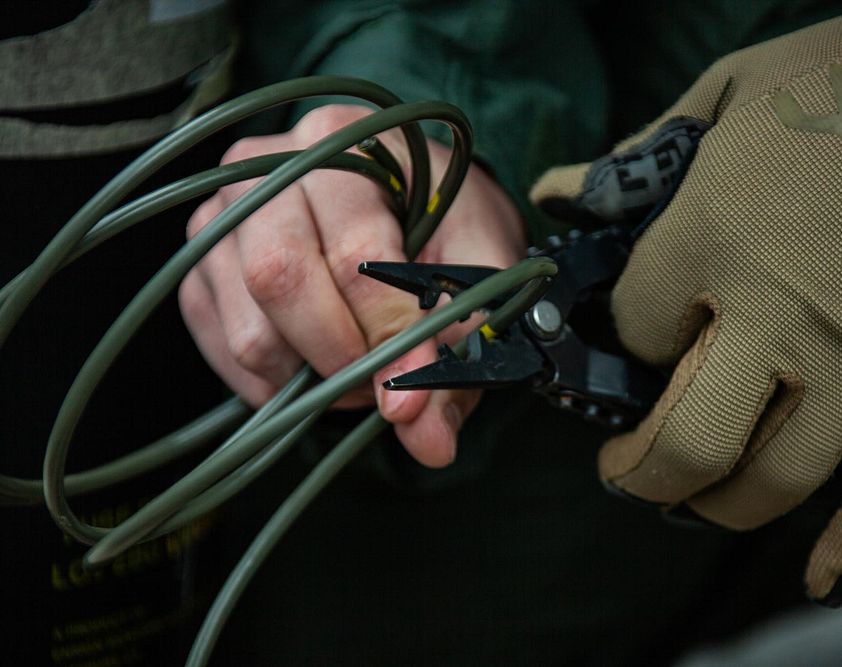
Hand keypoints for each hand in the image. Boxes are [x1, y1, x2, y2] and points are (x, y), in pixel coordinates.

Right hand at [180, 105, 524, 466]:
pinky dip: (274, 382)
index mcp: (347, 142)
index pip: (355, 253)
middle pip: (279, 280)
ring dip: (310, 378)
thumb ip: (460, 350)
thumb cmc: (449, 225)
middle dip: (340, 358)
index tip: (415, 393)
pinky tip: (316, 368)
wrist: (414, 198)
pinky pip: (222, 347)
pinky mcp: (201, 263)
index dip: (388, 335)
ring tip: (360, 370)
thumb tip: (428, 438)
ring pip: (249, 330)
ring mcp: (223, 214)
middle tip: (383, 386)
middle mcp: (267, 166)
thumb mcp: (478, 271)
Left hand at [531, 9, 841, 601]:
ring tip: (696, 496)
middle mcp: (777, 322)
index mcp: (712, 242)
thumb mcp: (724, 96)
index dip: (627, 335)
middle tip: (621, 468)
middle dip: (640, 468)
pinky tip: (820, 574)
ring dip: (721, 504)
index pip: (634, 326)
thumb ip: (638, 155)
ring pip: (771, 482)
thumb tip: (558, 191)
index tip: (644, 330)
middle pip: (685, 439)